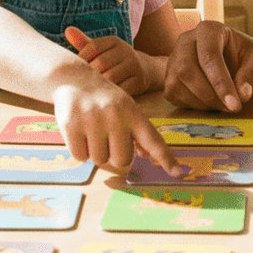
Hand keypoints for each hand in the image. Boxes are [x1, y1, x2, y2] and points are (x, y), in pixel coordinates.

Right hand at [51, 73, 180, 176]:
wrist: (73, 78)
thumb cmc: (105, 100)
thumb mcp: (125, 109)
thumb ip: (138, 133)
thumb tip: (148, 157)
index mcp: (133, 113)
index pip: (153, 140)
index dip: (167, 158)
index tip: (180, 173)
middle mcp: (116, 115)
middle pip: (122, 160)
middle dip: (113, 154)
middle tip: (106, 136)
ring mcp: (93, 119)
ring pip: (99, 160)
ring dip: (95, 151)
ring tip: (91, 130)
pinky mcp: (71, 124)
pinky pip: (80, 156)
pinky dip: (79, 150)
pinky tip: (78, 131)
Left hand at [66, 26, 155, 95]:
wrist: (142, 69)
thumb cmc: (112, 60)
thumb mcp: (100, 50)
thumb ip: (84, 43)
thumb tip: (68, 30)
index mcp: (114, 41)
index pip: (93, 46)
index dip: (81, 58)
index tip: (75, 69)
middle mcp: (126, 51)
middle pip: (101, 63)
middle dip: (89, 74)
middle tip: (80, 83)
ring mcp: (134, 66)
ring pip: (110, 77)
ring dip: (98, 85)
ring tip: (89, 91)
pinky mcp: (139, 80)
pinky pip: (122, 89)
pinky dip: (111, 93)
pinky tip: (103, 96)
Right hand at [163, 21, 252, 113]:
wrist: (239, 66)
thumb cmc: (249, 59)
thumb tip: (241, 94)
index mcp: (208, 29)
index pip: (208, 55)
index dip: (221, 83)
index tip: (235, 105)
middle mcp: (186, 40)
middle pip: (187, 70)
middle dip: (210, 95)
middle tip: (231, 109)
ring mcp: (174, 59)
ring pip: (178, 84)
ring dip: (203, 102)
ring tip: (225, 105)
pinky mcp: (169, 77)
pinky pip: (174, 95)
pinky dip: (193, 105)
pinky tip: (211, 103)